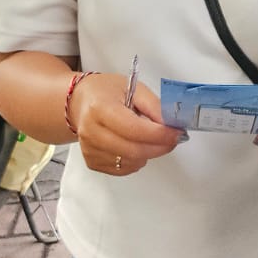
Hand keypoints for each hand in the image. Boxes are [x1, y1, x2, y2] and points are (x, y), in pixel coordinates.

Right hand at [70, 72, 184, 176]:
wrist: (80, 102)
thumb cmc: (106, 92)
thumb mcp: (134, 88)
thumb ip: (154, 106)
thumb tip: (171, 125)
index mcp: (100, 108)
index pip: (134, 129)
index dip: (159, 134)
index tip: (177, 133)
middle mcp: (90, 131)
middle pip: (133, 150)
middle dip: (159, 147)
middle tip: (173, 139)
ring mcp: (89, 149)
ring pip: (131, 162)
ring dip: (149, 153)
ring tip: (149, 137)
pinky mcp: (92, 162)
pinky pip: (123, 169)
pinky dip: (137, 160)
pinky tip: (135, 144)